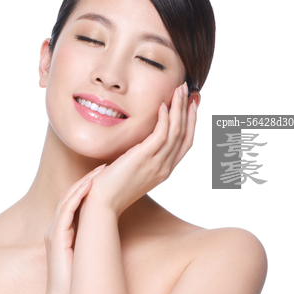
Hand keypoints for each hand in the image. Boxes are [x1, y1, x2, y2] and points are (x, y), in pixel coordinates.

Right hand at [43, 164, 105, 293]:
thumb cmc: (78, 285)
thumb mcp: (86, 258)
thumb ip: (91, 243)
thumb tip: (109, 235)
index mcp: (60, 233)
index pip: (73, 202)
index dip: (88, 186)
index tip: (105, 175)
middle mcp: (54, 229)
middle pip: (69, 195)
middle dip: (87, 178)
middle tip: (105, 164)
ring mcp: (53, 232)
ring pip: (67, 199)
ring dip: (84, 183)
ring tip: (101, 171)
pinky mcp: (56, 237)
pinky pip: (66, 210)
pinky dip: (78, 196)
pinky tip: (91, 187)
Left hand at [84, 82, 197, 216]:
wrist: (102, 204)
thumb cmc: (110, 188)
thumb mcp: (131, 171)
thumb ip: (139, 158)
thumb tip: (136, 144)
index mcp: (163, 170)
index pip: (185, 143)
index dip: (191, 123)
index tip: (191, 105)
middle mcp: (164, 167)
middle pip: (185, 135)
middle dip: (189, 110)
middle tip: (189, 91)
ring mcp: (156, 164)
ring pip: (176, 131)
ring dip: (179, 108)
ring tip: (179, 89)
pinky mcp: (143, 159)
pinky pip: (161, 135)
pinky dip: (164, 118)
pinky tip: (162, 105)